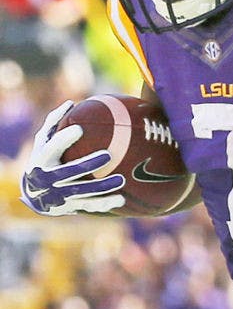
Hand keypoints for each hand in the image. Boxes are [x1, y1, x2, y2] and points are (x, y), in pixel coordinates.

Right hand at [20, 101, 125, 215]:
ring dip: (102, 188)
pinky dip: (105, 203)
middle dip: (88, 164)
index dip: (64, 139)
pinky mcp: (70, 206)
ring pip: (83, 192)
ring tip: (121, 180)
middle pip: (70, 172)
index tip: (80, 128)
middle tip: (108, 155)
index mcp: (43, 159)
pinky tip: (121, 200)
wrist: (35, 195)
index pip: (53, 148)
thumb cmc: (43, 159)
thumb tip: (70, 102)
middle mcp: (49, 178)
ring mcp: (60, 194)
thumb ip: (54, 123)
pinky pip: (89, 205)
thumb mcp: (43, 142)